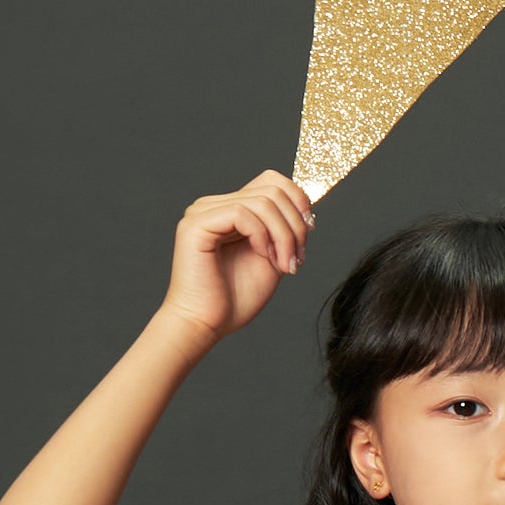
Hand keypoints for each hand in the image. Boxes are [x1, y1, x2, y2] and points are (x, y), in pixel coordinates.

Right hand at [164, 176, 309, 348]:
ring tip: (284, 265)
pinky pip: (243, 213)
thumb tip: (306, 207)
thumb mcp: (272, 256)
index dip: (298, 200)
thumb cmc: (235, 297)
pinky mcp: (196, 224)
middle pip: (272, 190)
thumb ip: (284, 230)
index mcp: (231, 209)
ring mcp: (202, 212)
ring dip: (284, 236)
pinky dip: (262, 236)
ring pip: (263, 202)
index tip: (308, 232)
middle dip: (295, 225)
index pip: (271, 181)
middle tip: (297, 259)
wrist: (207, 324)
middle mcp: (214, 205)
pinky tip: (264, 257)